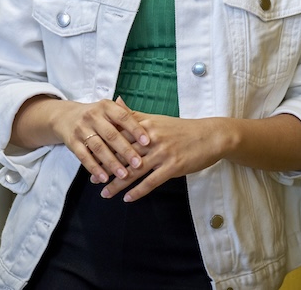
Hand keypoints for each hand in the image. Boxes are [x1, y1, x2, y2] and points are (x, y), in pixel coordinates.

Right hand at [44, 97, 150, 184]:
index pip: (123, 117)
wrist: (66, 117)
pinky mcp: (72, 142)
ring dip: (111, 163)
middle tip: (139, 164)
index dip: (135, 129)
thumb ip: (127, 116)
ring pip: (98, 148)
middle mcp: (93, 116)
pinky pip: (84, 157)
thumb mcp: (109, 111)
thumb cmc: (97, 116)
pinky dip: (94, 168)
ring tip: (124, 175)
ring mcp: (81, 129)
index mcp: (106, 106)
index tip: (148, 142)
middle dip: (126, 150)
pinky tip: (104, 178)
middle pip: (111, 135)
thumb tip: (149, 124)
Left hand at [98, 98, 227, 201]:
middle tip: (92, 178)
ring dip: (118, 184)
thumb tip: (116, 101)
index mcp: (146, 125)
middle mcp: (151, 138)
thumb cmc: (182, 129)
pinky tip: (128, 199)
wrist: (210, 136)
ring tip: (104, 193)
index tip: (89, 155)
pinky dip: (138, 191)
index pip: (119, 135)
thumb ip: (134, 114)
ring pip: (135, 170)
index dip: (103, 146)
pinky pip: (152, 181)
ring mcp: (163, 153)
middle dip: (106, 167)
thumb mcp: (157, 119)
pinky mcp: (173, 166)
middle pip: (123, 154)